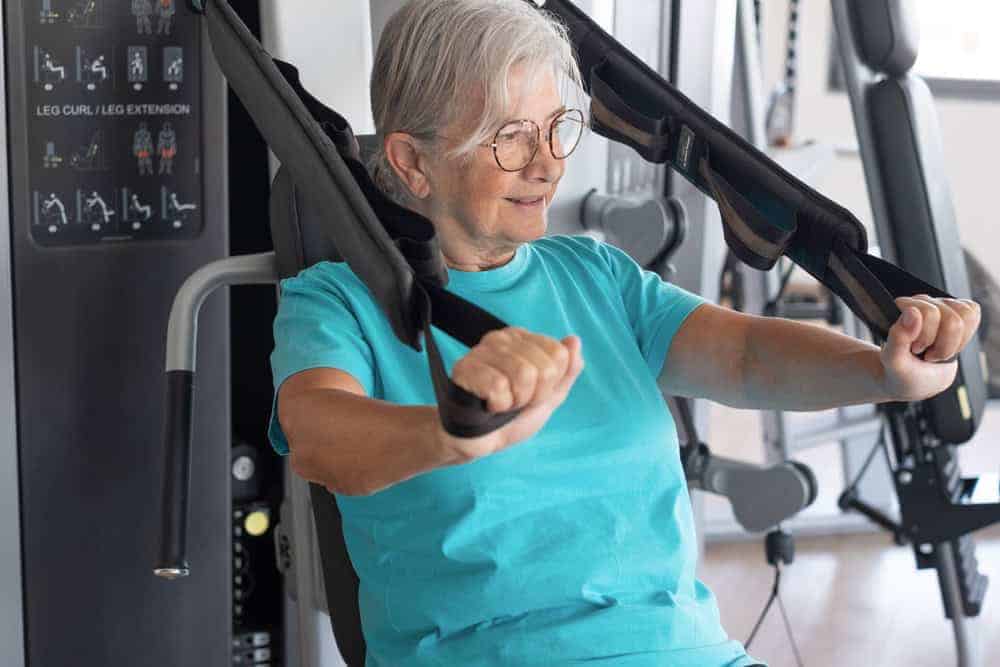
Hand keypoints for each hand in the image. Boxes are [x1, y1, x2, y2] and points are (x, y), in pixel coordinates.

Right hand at [435, 327, 583, 462]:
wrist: (480, 442)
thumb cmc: (512, 418)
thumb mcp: (549, 397)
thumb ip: (567, 371)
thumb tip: (574, 340)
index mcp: (523, 339)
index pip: (559, 354)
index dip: (549, 384)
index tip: (531, 393)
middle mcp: (501, 338)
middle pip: (544, 367)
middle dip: (533, 396)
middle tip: (514, 402)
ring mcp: (481, 351)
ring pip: (523, 374)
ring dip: (515, 402)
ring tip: (500, 404)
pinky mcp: (464, 368)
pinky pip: (498, 386)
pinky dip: (497, 405)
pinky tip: (486, 405)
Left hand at [881, 295, 980, 400]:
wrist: (916, 380)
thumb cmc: (903, 370)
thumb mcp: (894, 360)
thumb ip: (898, 337)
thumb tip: (912, 311)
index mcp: (902, 308)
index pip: (930, 313)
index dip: (927, 338)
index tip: (916, 349)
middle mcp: (921, 302)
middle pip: (952, 320)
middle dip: (942, 346)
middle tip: (926, 353)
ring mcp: (940, 305)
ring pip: (965, 316)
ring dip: (953, 343)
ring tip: (937, 350)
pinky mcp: (957, 312)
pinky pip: (973, 314)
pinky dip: (964, 338)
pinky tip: (949, 345)